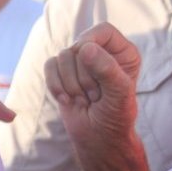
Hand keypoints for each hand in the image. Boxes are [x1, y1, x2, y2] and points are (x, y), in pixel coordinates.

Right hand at [44, 23, 140, 145]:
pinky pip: (49, 65)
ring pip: (62, 56)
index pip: (103, 31)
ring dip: (71, 84)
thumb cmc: (116, 117)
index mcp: (122, 52)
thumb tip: (85, 48)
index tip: (89, 64)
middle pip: (79, 45)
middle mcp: (101, 52)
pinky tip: (67, 100)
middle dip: (83, 77)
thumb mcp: (119, 95)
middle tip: (96, 96)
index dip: (91, 44)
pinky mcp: (61, 72)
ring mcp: (79, 62)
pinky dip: (55, 85)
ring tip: (85, 100)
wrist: (99, 139)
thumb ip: (107, 70)